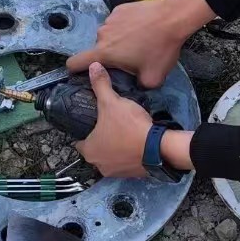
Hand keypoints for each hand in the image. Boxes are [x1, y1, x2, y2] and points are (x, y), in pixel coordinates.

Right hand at [66, 0, 214, 88]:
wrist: (172, 17)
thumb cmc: (160, 48)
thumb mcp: (153, 78)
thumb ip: (138, 86)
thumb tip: (137, 84)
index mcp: (104, 53)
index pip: (75, 62)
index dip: (75, 69)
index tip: (83, 72)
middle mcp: (102, 34)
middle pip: (99, 50)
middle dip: (111, 56)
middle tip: (133, 58)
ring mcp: (110, 19)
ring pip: (110, 36)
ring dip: (119, 41)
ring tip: (141, 41)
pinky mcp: (120, 8)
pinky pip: (118, 22)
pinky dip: (127, 27)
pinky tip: (143, 28)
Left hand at [76, 63, 160, 178]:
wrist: (159, 147)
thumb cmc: (129, 127)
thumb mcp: (112, 102)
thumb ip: (101, 85)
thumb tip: (93, 66)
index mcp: (89, 151)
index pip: (80, 142)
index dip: (85, 132)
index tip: (93, 123)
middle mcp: (99, 166)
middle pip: (96, 151)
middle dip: (101, 140)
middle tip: (110, 124)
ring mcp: (116, 172)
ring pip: (111, 158)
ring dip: (115, 149)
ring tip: (124, 132)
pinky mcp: (133, 175)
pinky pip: (126, 162)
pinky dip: (129, 154)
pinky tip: (135, 142)